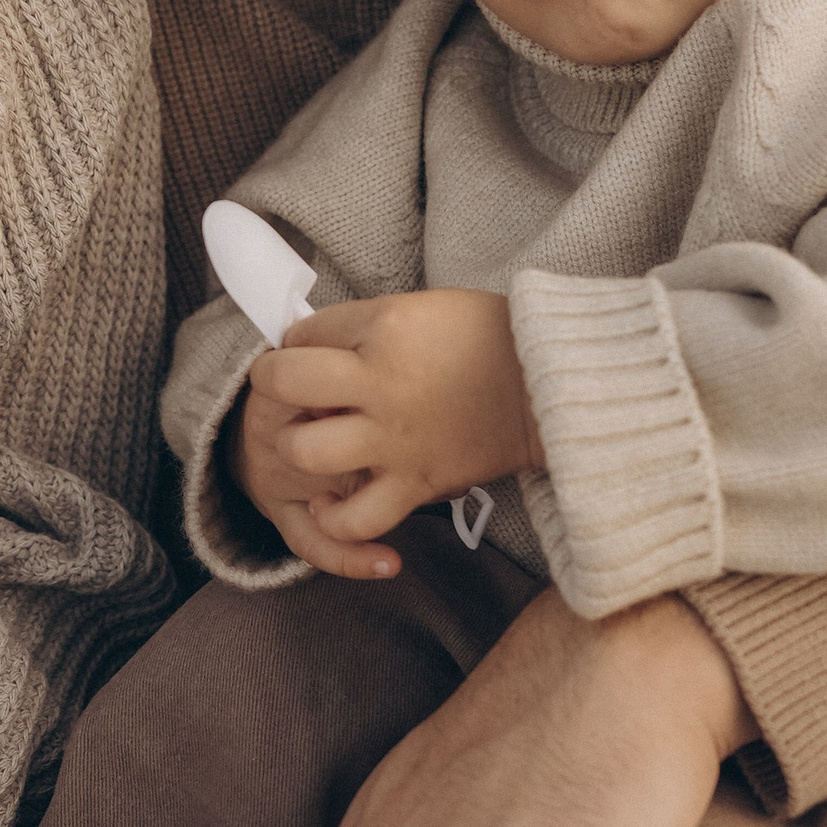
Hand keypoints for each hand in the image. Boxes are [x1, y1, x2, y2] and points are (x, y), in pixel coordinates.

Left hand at [236, 289, 537, 578]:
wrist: (553, 386)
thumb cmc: (488, 337)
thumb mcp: (419, 307)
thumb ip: (362, 324)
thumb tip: (308, 341)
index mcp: (385, 330)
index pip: (302, 333)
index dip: (293, 342)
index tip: (305, 350)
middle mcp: (382, 385)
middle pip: (286, 386)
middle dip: (273, 387)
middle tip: (291, 393)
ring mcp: (397, 440)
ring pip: (306, 453)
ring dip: (296, 448)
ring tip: (308, 442)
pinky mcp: (417, 483)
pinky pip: (357, 519)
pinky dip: (335, 519)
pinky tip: (329, 502)